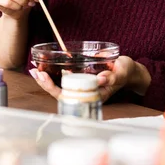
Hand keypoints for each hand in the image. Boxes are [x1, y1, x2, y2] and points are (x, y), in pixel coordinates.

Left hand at [29, 56, 150, 102]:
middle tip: (35, 71)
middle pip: (61, 94)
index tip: (44, 77)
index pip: (69, 96)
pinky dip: (53, 75)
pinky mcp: (82, 81)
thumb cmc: (126, 72)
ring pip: (60, 88)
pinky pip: (65, 82)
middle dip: (46, 84)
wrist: (130, 72)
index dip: (54, 88)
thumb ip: (114, 76)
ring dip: (46, 80)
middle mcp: (86, 94)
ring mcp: (83, 88)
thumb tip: (101, 78)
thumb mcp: (122, 71)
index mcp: (94, 95)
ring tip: (35, 70)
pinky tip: (45, 68)